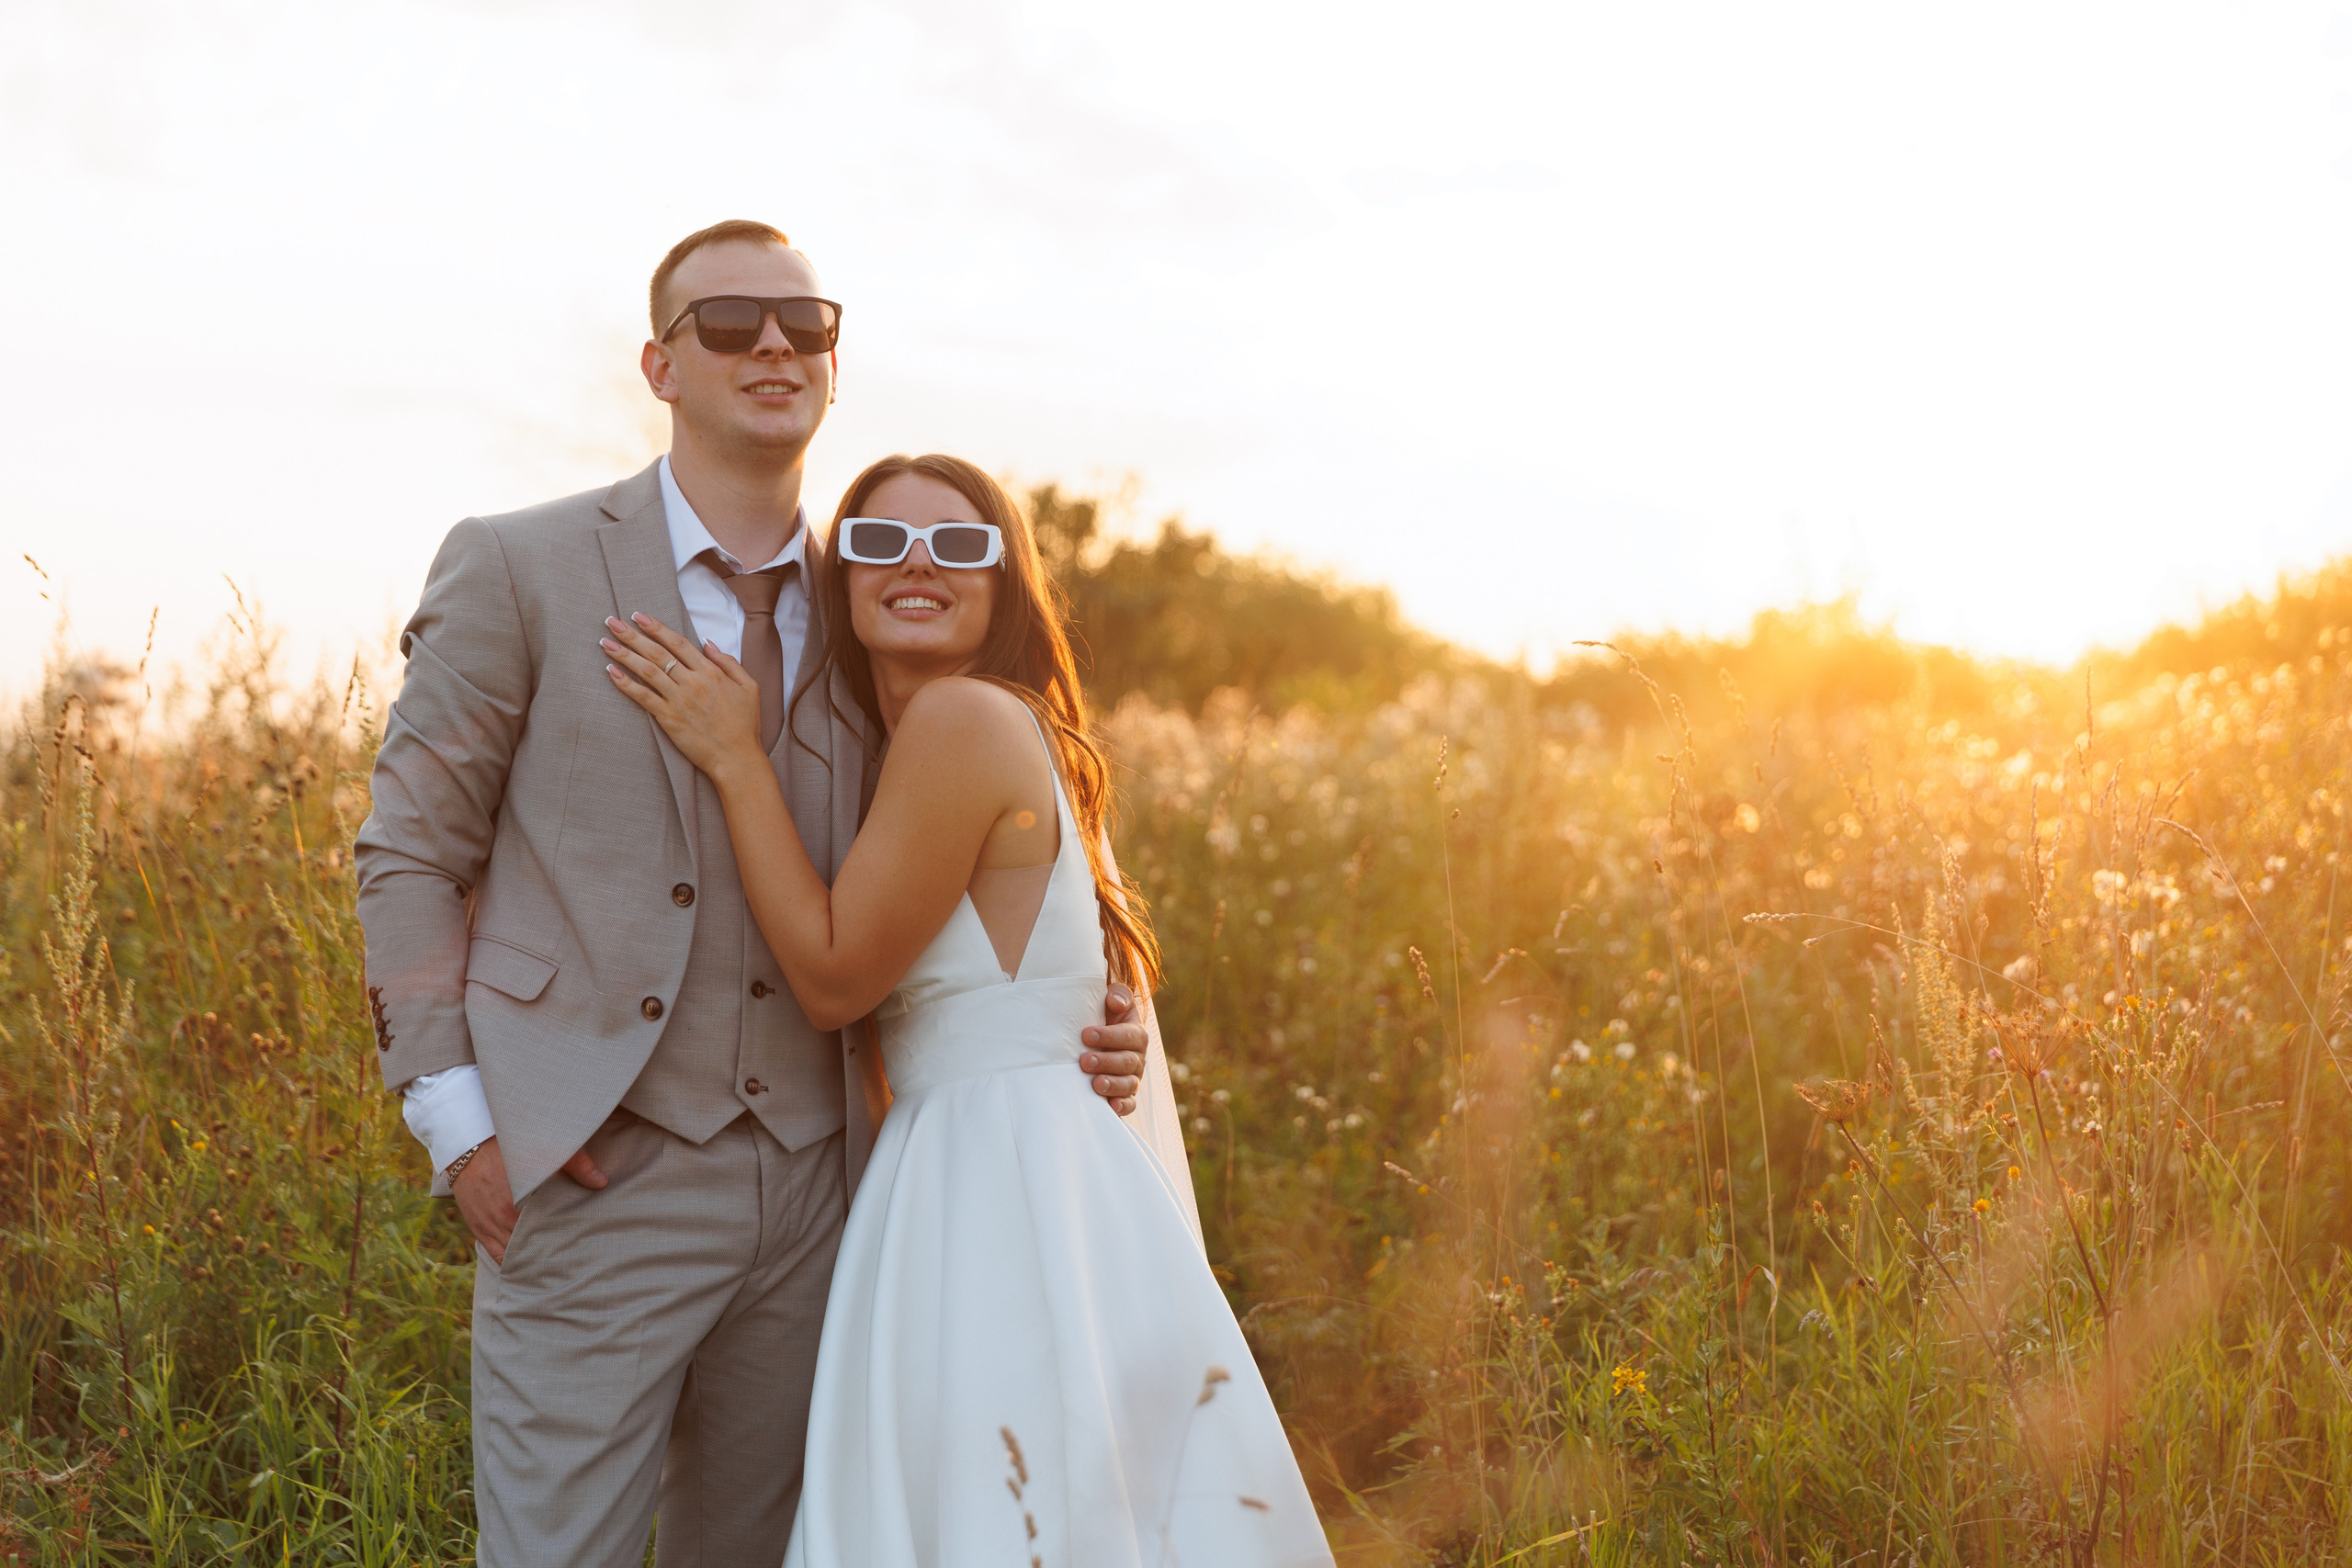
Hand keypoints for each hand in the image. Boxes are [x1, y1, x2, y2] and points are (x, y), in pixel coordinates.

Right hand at [451, 1137, 607, 1264]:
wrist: (468, 1145)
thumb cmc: (508, 1146)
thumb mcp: (543, 1150)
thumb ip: (576, 1165)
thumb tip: (602, 1182)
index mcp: (516, 1206)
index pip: (543, 1235)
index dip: (560, 1245)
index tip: (576, 1251)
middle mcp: (500, 1221)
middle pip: (528, 1250)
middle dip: (546, 1257)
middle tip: (567, 1263)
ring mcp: (487, 1227)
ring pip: (511, 1256)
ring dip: (528, 1261)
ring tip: (550, 1267)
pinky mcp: (478, 1228)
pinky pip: (495, 1254)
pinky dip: (510, 1260)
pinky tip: (525, 1264)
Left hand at [602, 613, 763, 779]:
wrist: (737, 758)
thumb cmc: (745, 725)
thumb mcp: (749, 687)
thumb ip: (729, 662)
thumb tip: (707, 643)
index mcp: (711, 672)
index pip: (678, 643)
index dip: (656, 628)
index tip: (639, 616)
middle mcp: (692, 682)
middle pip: (657, 652)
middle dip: (632, 635)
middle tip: (611, 622)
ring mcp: (679, 700)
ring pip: (646, 671)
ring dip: (624, 654)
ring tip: (605, 643)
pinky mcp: (669, 719)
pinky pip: (643, 697)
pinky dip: (626, 683)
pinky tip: (611, 672)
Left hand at [1081, 982, 1147, 1116]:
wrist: (1096, 1039)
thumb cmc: (1103, 1017)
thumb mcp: (1112, 1001)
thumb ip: (1118, 995)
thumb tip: (1115, 1002)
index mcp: (1136, 1034)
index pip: (1128, 1035)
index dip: (1109, 1036)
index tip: (1086, 1035)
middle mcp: (1137, 1057)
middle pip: (1127, 1062)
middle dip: (1106, 1061)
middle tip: (1084, 1061)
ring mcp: (1132, 1078)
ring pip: (1128, 1084)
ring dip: (1112, 1085)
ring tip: (1095, 1084)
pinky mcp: (1125, 1096)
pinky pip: (1129, 1104)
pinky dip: (1122, 1106)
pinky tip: (1110, 1106)